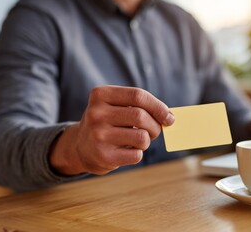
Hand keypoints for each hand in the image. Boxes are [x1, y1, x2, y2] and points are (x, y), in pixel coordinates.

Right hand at [50, 86, 174, 174]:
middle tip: (155, 131)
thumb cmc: (108, 123)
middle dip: (156, 125)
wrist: (80, 147)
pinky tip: (128, 151)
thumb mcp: (117, 106)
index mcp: (101, 95)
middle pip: (141, 116)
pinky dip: (138, 153)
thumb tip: (169, 117)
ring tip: (139, 140)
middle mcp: (96, 113)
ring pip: (142, 137)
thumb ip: (142, 107)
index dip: (158, 106)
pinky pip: (136, 155)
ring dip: (147, 140)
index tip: (169, 117)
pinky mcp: (103, 156)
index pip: (138, 95)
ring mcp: (98, 135)